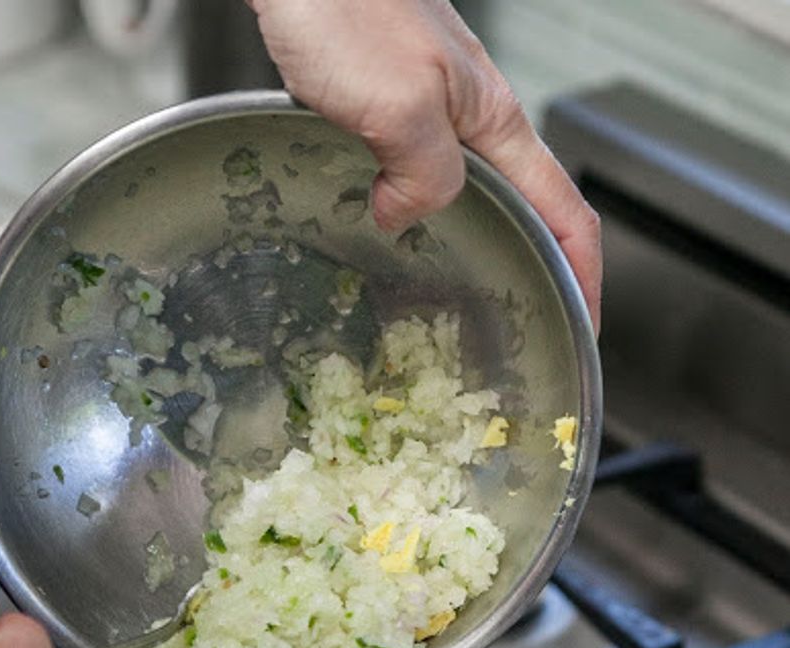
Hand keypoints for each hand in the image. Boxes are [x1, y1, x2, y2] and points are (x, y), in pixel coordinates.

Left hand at [249, 0, 601, 330]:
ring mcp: (430, 109)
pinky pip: (413, 172)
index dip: (585, 275)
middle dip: (531, 272)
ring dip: (469, 244)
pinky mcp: (387, 102)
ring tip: (453, 298)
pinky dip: (411, 211)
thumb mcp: (400, 106)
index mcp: (493, 121)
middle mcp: (470, 117)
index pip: (566, 212)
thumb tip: (409, 217)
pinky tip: (385, 230)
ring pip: (465, 192)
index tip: (583, 327)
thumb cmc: (346, 6)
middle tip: (514, 332)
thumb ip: (425, 175)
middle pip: (524, 207)